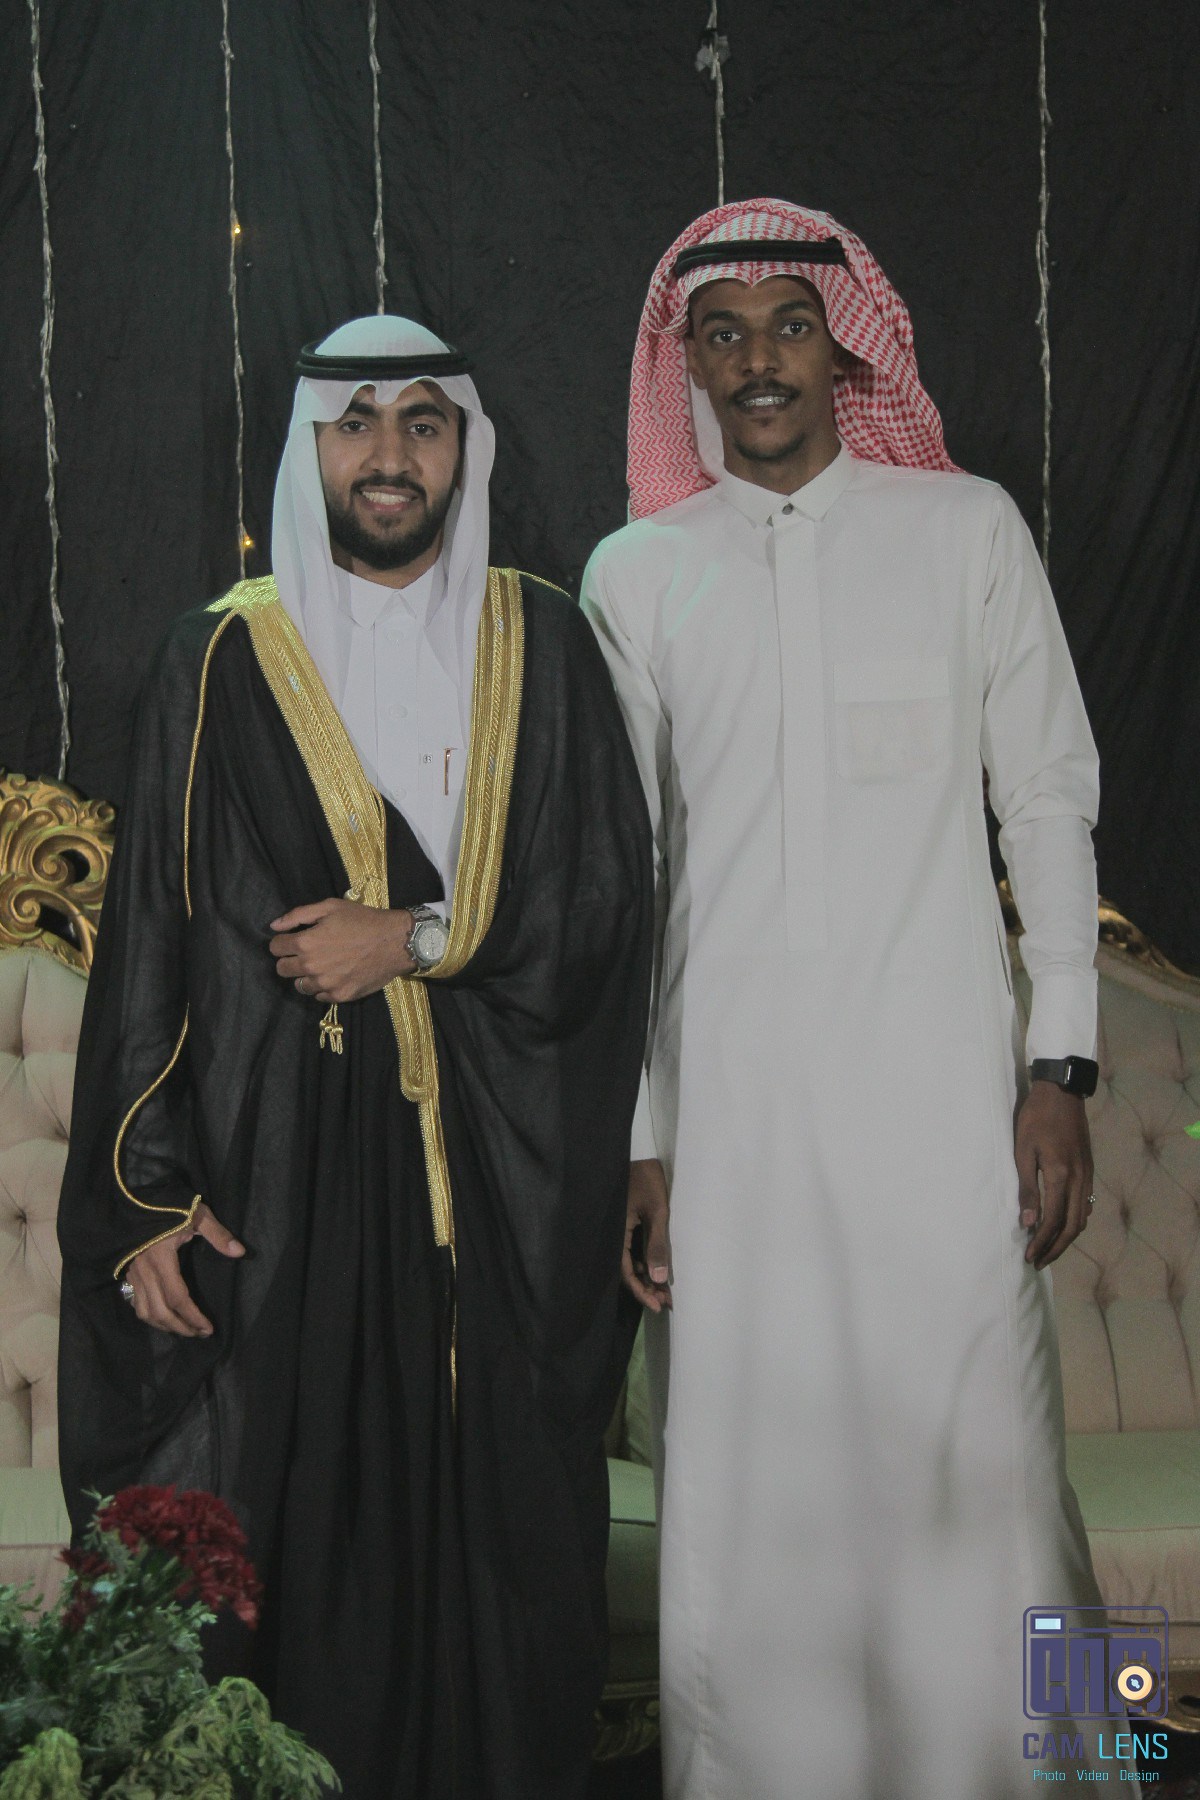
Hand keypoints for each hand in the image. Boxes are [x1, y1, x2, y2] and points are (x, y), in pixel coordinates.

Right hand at [126, 1203, 244, 1336]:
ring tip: (182, 1329)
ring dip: (163, 1326)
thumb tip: (240, 1252)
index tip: (208, 1328)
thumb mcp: (198, 1215)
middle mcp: (145, 1271)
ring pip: (144, 1311)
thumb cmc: (170, 1205)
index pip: (178, 1298)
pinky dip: (148, 1315)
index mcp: (162, 1260)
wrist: (137, 1196)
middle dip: (180, 1328)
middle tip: (199, 1334)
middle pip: (160, 1312)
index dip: (193, 1317)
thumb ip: (218, 1235)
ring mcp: (133, 1273)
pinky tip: (161, 1317)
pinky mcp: (128, 1272)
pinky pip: (135, 1302)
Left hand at [268, 898, 415, 1000]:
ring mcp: (326, 984)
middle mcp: (311, 966)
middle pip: (282, 970)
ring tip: (323, 965)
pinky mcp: (340, 996)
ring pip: (299, 986)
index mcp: (306, 943)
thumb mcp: (330, 907)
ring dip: (305, 975)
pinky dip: (323, 987)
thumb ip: (298, 915)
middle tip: (307, 952)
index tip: (294, 939)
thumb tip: (274, 926)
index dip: (283, 941)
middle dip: (290, 960)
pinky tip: (335, 975)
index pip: (275, 948)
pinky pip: (319, 996)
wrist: (395, 941)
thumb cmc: (362, 920)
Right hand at [623, 1158, 672, 1311]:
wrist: (638, 1150)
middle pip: (626, 1271)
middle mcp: (613, 1235)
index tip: (659, 1306)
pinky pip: (630, 1249)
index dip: (642, 1292)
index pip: (626, 1273)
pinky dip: (642, 1261)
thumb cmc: (647, 1179)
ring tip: (664, 1289)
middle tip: (666, 1302)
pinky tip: (655, 1267)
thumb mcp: (657, 1212)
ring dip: (645, 1276)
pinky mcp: (623, 1222)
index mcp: (616, 1234)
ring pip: (629, 1261)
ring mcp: (618, 1229)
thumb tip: (661, 1279)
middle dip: (646, 1288)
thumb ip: (658, 1245)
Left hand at [1015, 1081, 1093, 1269]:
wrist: (1061, 1092)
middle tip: (1038, 1262)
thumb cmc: (1035, 1118)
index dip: (1041, 1242)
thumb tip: (1029, 1222)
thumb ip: (1028, 1188)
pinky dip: (1075, 1221)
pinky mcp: (1089, 1169)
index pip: (1053, 1221)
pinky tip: (1063, 1224)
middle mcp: (1080, 1180)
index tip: (1029, 1257)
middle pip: (1072, 1226)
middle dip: (1055, 1248)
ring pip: (1082, 1217)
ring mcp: (1088, 1175)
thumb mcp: (1023, 1151)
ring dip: (1066, 1237)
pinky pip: (1086, 1204)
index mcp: (1061, 1176)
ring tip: (1049, 1249)